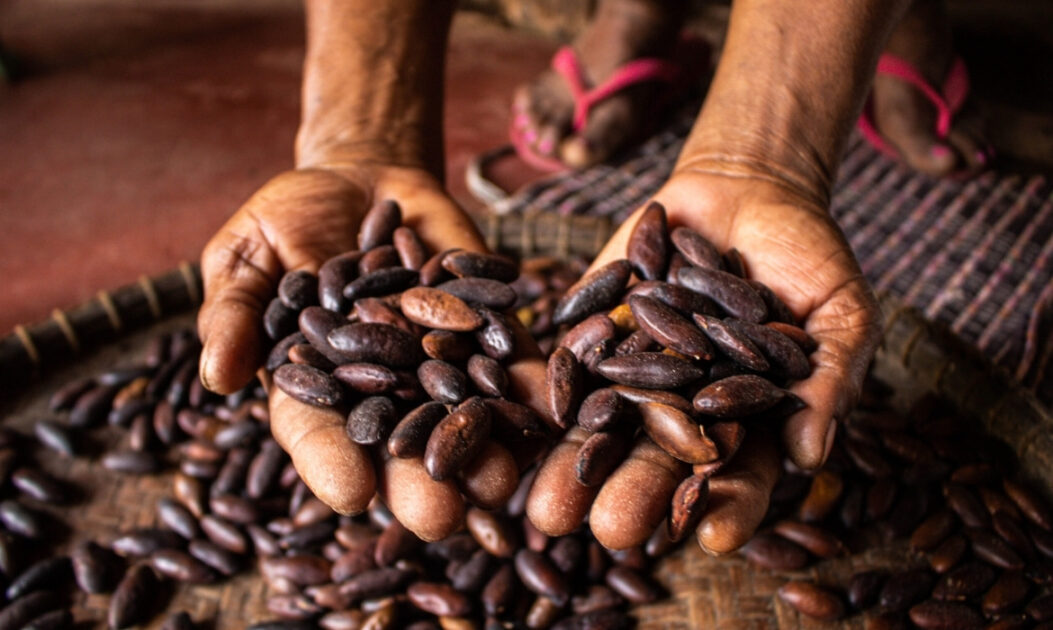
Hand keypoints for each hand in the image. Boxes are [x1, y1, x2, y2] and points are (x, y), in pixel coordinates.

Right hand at [198, 164, 548, 539]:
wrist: (365, 180)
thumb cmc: (289, 219)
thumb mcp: (247, 255)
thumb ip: (234, 311)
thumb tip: (219, 377)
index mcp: (315, 383)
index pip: (317, 433)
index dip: (332, 463)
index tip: (352, 494)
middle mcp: (380, 386)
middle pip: (398, 441)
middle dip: (420, 478)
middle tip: (442, 516)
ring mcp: (435, 358)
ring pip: (459, 411)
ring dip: (483, 447)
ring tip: (503, 480)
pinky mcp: (481, 325)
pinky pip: (505, 355)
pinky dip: (525, 381)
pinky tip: (546, 406)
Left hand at [526, 167, 879, 552]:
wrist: (743, 189)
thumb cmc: (806, 258)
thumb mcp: (839, 311)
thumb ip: (829, 381)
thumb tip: (810, 458)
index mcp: (745, 420)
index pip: (741, 475)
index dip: (731, 506)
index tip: (715, 539)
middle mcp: (683, 408)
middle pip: (658, 462)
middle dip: (634, 495)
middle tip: (612, 532)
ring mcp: (634, 371)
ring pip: (603, 428)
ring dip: (574, 469)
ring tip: (549, 510)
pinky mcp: (594, 331)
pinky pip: (569, 364)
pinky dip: (549, 391)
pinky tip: (525, 422)